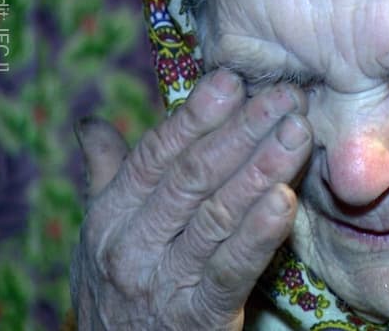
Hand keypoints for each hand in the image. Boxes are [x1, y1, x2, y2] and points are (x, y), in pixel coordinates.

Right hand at [70, 70, 311, 329]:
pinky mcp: (199, 317)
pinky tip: (285, 202)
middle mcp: (130, 244)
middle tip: (287, 96)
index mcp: (110, 215)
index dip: (196, 116)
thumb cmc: (121, 287)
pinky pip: (231, 270)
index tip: (233, 80)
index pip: (157, 154)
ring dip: (261, 170)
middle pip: (193, 176)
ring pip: (217, 215)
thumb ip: (107, 177)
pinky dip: (258, 234)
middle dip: (244, 131)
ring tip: (297, 134)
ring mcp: (163, 282)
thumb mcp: (103, 234)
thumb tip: (91, 124)